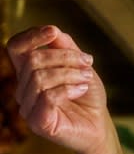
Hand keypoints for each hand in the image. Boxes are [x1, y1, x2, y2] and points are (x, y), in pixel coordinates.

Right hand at [7, 25, 111, 153]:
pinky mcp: (38, 123)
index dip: (30, 36)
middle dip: (66, 57)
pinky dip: (69, 88)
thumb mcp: (80, 65)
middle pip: (33, 60)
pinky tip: (81, 90)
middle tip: (88, 62)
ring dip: (71, 73)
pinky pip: (47, 96)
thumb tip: (53, 30)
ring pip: (40, 77)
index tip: (52, 32)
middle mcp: (23, 89)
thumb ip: (65, 47)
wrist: (98, 123)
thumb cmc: (87, 94)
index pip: (15, 48)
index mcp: (30, 72)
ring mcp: (27, 107)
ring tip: (87, 78)